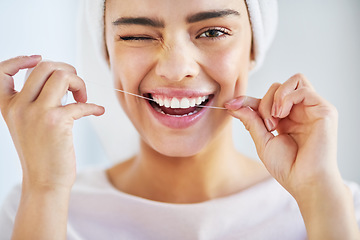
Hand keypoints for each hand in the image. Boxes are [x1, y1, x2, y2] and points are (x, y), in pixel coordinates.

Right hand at [0, 56, 104, 190]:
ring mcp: (36, 113)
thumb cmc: (41, 153)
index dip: (19, 60)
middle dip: (65, 70)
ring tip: (82, 97)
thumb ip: (34, 102)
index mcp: (9, 106)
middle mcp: (19, 107)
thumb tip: (59, 79)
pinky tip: (98, 111)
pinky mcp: (56, 122)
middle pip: (43, 67)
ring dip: (79, 82)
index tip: (37, 58)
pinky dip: (93, 105)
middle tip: (74, 86)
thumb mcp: (27, 125)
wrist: (44, 182)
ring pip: (61, 76)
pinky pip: (81, 103)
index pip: (2, 72)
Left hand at [225, 73, 340, 197]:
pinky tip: (282, 116)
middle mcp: (300, 112)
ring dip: (276, 97)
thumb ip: (251, 120)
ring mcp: (313, 109)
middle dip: (264, 102)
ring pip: (293, 81)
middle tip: (266, 125)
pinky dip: (287, 97)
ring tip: (274, 120)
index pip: (265, 99)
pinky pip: (302, 88)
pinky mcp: (324, 110)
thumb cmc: (287, 167)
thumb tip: (234, 105)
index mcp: (286, 119)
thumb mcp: (262, 141)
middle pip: (278, 87)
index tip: (230, 104)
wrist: (305, 181)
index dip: (246, 99)